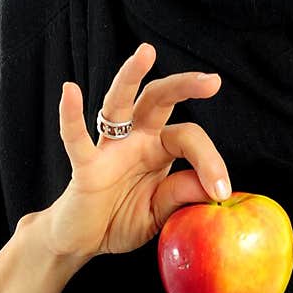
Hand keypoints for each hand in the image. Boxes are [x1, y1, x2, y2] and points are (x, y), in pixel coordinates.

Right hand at [44, 43, 231, 258]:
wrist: (82, 241)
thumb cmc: (121, 220)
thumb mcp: (161, 213)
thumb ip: (181, 197)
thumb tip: (212, 190)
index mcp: (158, 148)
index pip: (188, 138)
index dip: (209, 161)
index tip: (221, 191)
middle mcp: (135, 139)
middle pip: (158, 99)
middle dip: (184, 85)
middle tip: (212, 81)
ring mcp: (108, 149)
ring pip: (119, 104)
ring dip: (130, 76)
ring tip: (146, 52)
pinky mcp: (85, 167)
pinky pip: (77, 139)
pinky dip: (71, 116)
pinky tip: (70, 91)